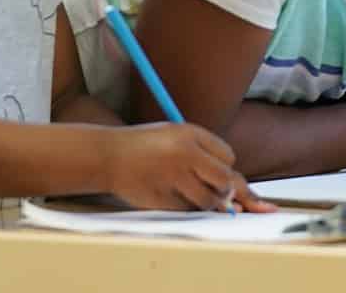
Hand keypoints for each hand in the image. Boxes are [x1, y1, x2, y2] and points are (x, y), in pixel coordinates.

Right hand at [100, 122, 273, 210]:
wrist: (108, 155)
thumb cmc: (146, 146)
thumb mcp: (175, 135)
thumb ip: (204, 154)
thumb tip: (237, 188)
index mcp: (190, 134)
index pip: (228, 156)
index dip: (224, 167)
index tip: (215, 171)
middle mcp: (184, 154)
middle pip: (225, 180)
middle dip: (224, 190)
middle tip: (212, 190)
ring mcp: (173, 177)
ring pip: (208, 201)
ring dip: (205, 202)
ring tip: (186, 190)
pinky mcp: (162, 197)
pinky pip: (187, 211)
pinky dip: (184, 207)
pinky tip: (169, 194)